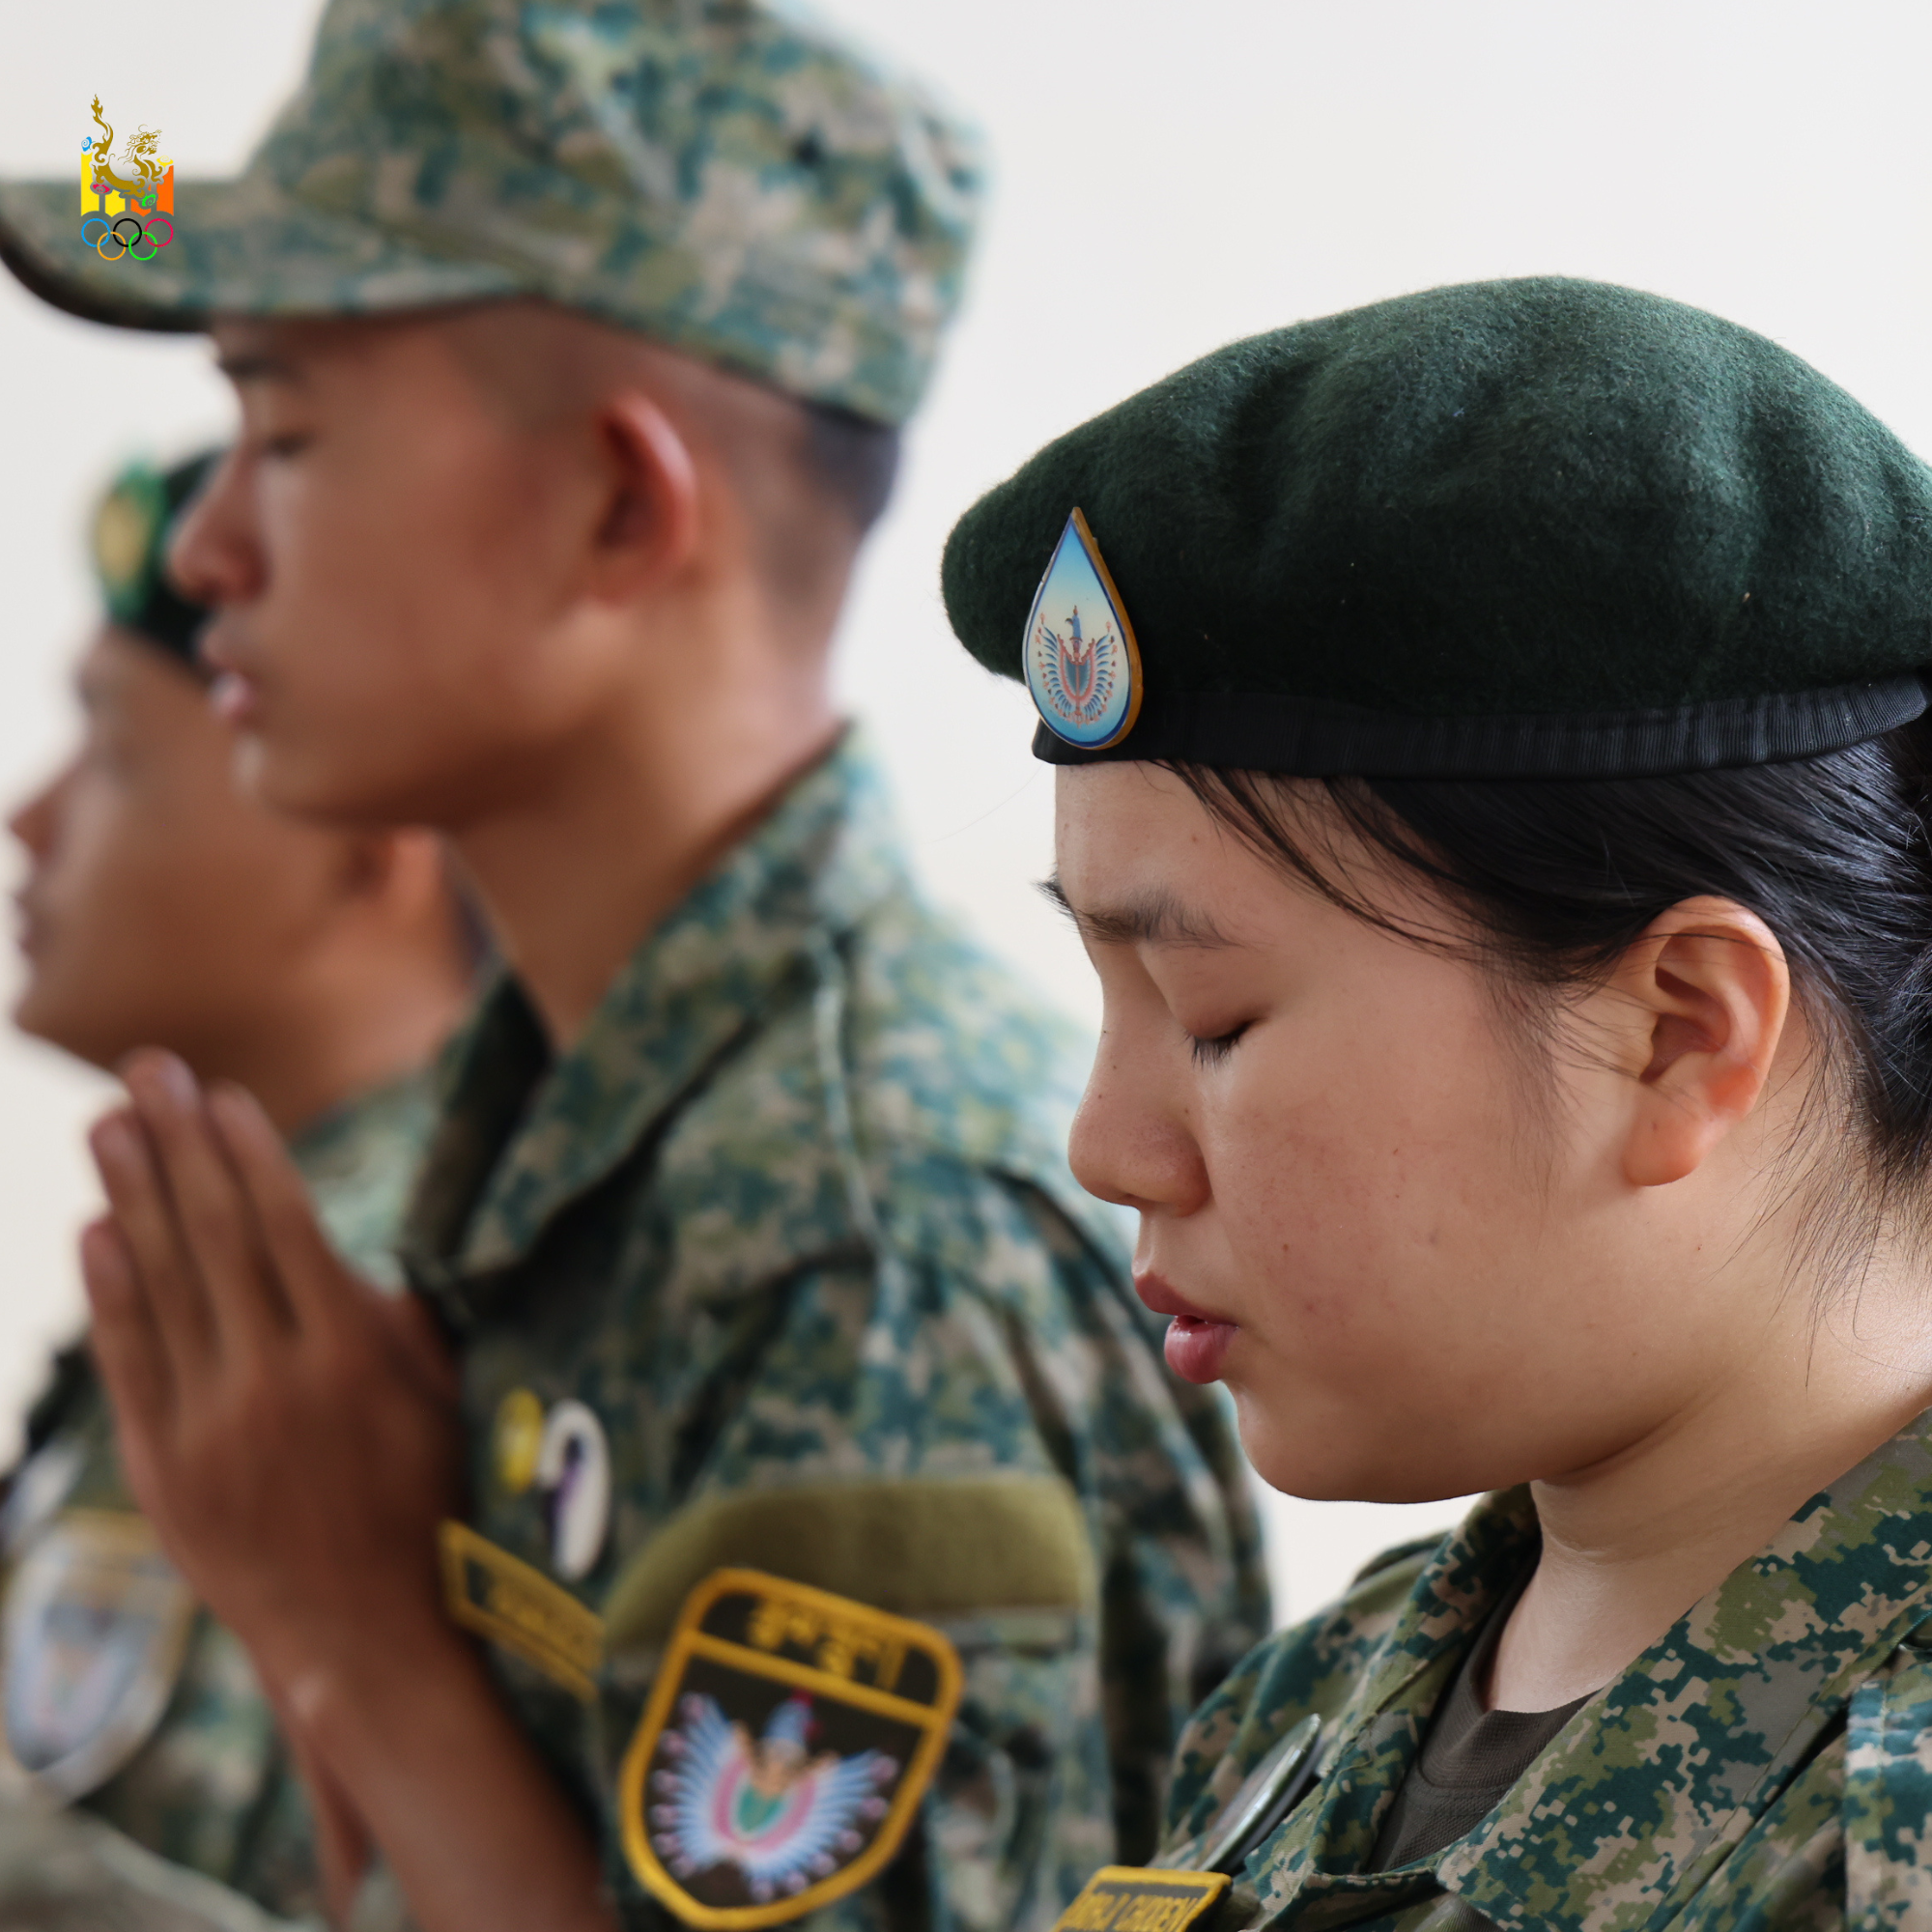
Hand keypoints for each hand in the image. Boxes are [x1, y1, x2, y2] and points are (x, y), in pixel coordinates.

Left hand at [80, 1049, 460, 1695]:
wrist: (367, 1632)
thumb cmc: (423, 1502)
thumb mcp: (441, 1401)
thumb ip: (396, 1318)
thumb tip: (351, 1246)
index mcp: (352, 1356)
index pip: (285, 1226)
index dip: (248, 1154)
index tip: (221, 1095)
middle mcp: (274, 1381)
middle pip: (214, 1236)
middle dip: (177, 1146)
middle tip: (148, 1071)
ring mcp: (211, 1427)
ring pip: (161, 1287)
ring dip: (130, 1197)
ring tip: (108, 1126)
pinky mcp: (164, 1470)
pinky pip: (130, 1362)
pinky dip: (108, 1294)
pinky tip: (92, 1233)